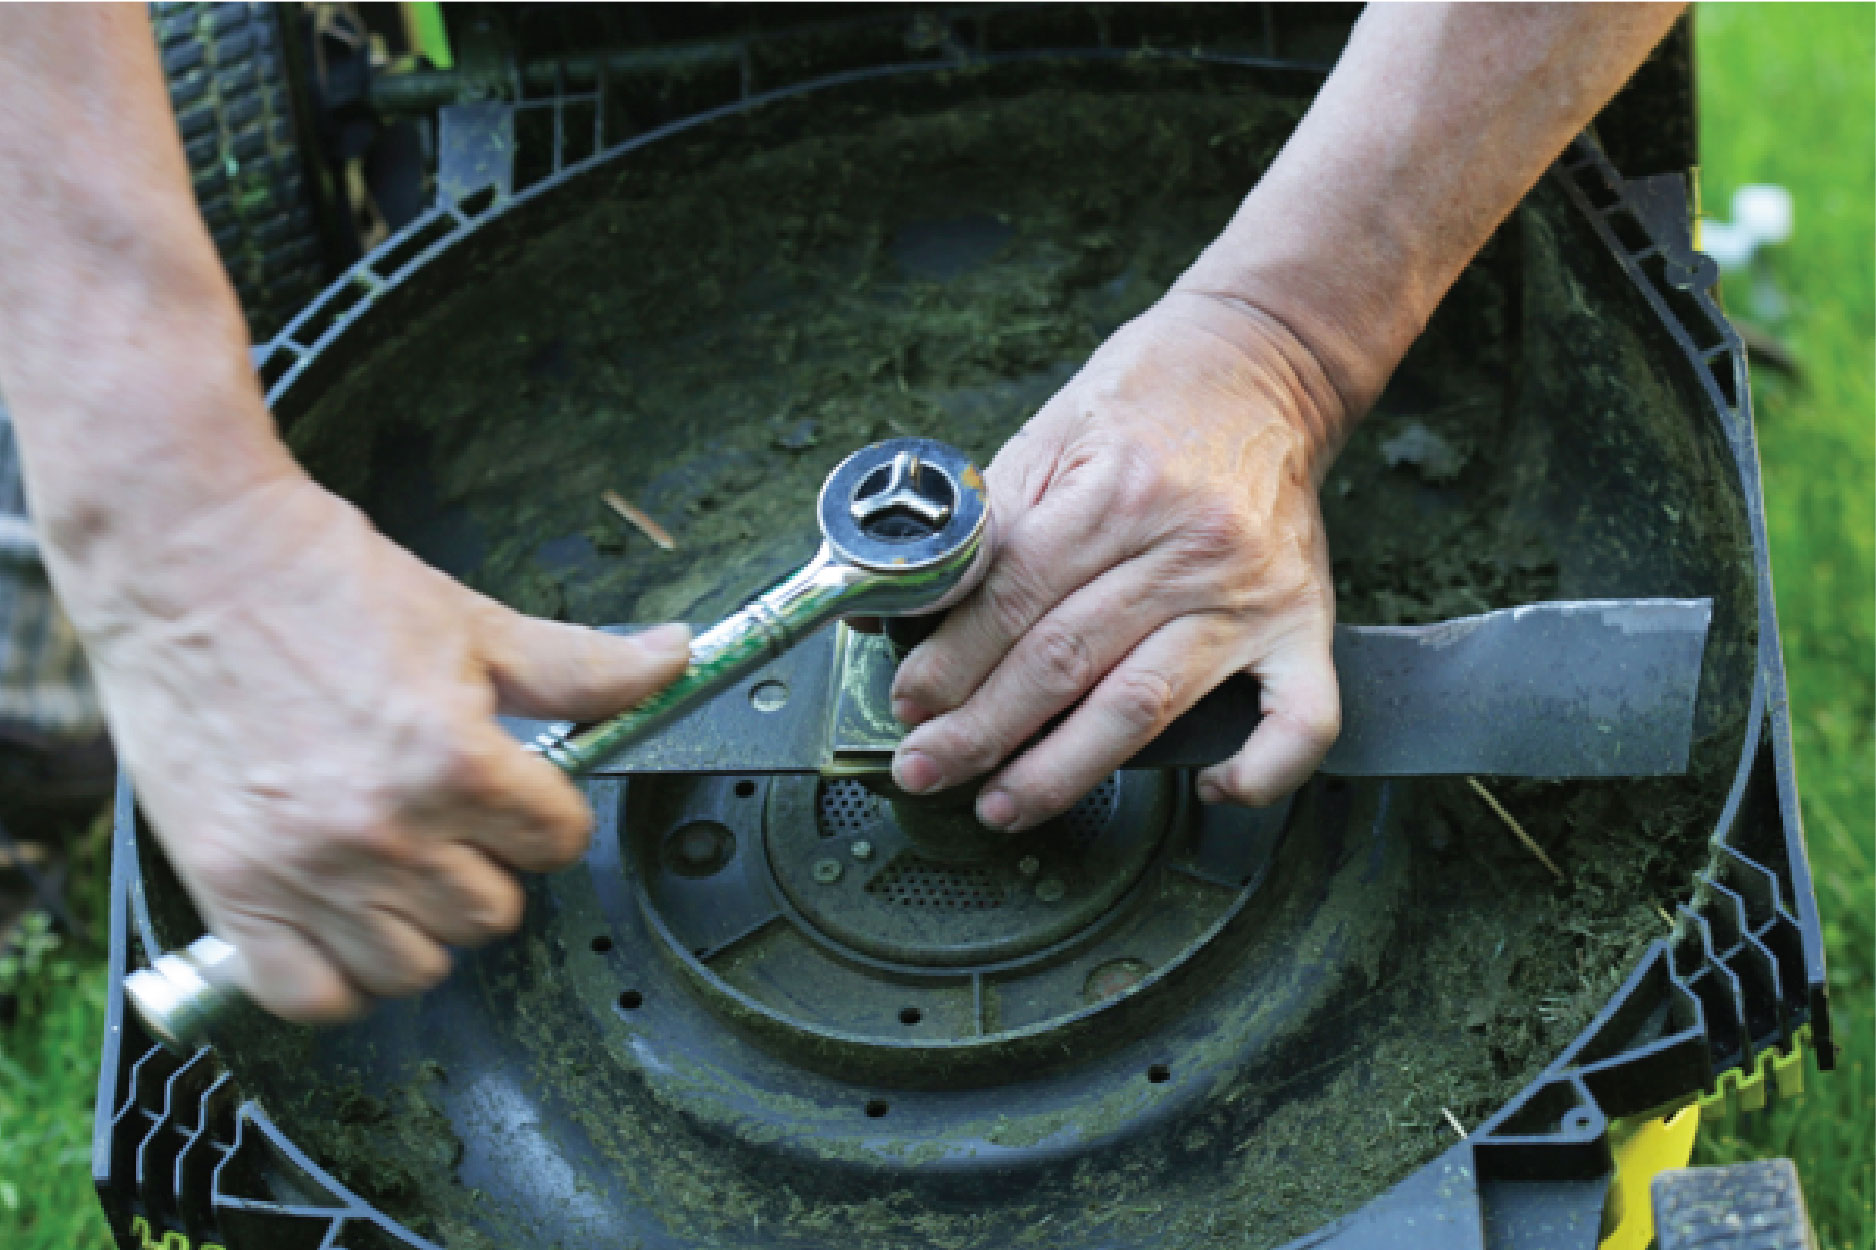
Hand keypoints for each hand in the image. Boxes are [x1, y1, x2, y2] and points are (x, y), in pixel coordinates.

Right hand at [91, 474, 688, 1021]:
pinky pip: (309, 995)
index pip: (558, 844)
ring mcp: (300, 870)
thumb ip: (581, 667)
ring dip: (420, 924)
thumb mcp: (472, 622)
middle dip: (487, 865)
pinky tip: (344, 921)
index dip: (546, 813)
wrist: (187, 560)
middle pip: (493, 914)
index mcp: (452, 761)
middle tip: (450, 816)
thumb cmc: (324, 584)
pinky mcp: (228, 891)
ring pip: (415, 967)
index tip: (516, 792)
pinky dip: (335, 975)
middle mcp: (380, 830)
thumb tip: (675, 661)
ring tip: (400, 865)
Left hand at [888, 290, 1346, 829]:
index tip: (911, 704)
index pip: (1014, 598)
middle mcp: (1187, 547)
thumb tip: (901, 606)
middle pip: (1066, 661)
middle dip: (983, 729)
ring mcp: (1251, 594)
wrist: (1265, 360)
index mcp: (1114, 492)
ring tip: (1006, 803)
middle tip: (929, 768)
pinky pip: (1302, 719)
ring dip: (1067, 768)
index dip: (952, 662)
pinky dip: (1263, 770)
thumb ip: (986, 528)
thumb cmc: (1147, 399)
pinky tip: (1212, 792)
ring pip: (1147, 704)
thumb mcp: (1048, 435)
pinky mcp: (1305, 621)